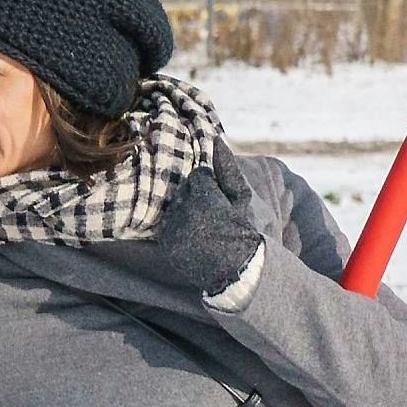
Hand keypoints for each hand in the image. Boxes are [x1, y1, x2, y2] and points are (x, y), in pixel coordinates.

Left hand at [122, 158, 271, 300]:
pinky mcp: (166, 244)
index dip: (210, 188)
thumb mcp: (239, 198)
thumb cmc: (240, 228)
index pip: (198, 176)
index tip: (220, 203)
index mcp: (205, 197)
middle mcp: (186, 212)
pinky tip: (193, 238)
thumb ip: (227, 168)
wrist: (235, 267)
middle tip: (211, 217)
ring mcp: (174, 229)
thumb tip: (217, 139)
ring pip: (174, 208)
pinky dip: (177, 230)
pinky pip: (167, 226)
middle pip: (183, 191)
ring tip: (203, 229)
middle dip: (195, 199)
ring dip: (184, 213)